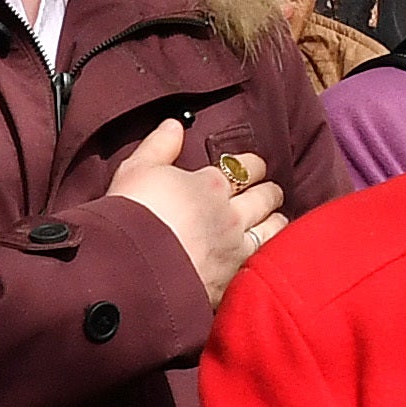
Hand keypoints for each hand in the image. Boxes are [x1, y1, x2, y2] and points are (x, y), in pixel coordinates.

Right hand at [105, 123, 288, 316]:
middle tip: (270, 192)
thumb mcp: (137, 170)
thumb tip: (175, 124)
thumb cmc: (129, 216)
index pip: (245, 167)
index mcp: (209, 185)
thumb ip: (159, 146)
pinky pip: (264, 264)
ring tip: (276, 221)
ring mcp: (236, 250)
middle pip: (266, 197)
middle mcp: (231, 215)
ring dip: (277, 222)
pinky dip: (269, 256)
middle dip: (270, 192)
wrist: (129, 271)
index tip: (253, 166)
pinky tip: (267, 257)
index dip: (252, 165)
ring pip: (274, 230)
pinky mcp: (233, 282)